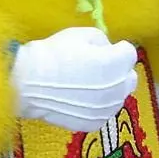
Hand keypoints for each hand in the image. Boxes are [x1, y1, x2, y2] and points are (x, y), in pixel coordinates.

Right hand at [12, 27, 138, 133]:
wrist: (29, 84)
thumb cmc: (54, 54)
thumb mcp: (80, 34)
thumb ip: (102, 40)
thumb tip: (106, 50)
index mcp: (117, 64)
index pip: (129, 53)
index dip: (116, 49)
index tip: (102, 49)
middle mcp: (118, 89)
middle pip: (129, 78)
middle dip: (119, 71)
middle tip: (98, 67)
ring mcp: (107, 110)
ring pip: (117, 97)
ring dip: (109, 89)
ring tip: (86, 84)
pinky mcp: (94, 123)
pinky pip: (103, 111)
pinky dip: (96, 105)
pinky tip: (79, 98)